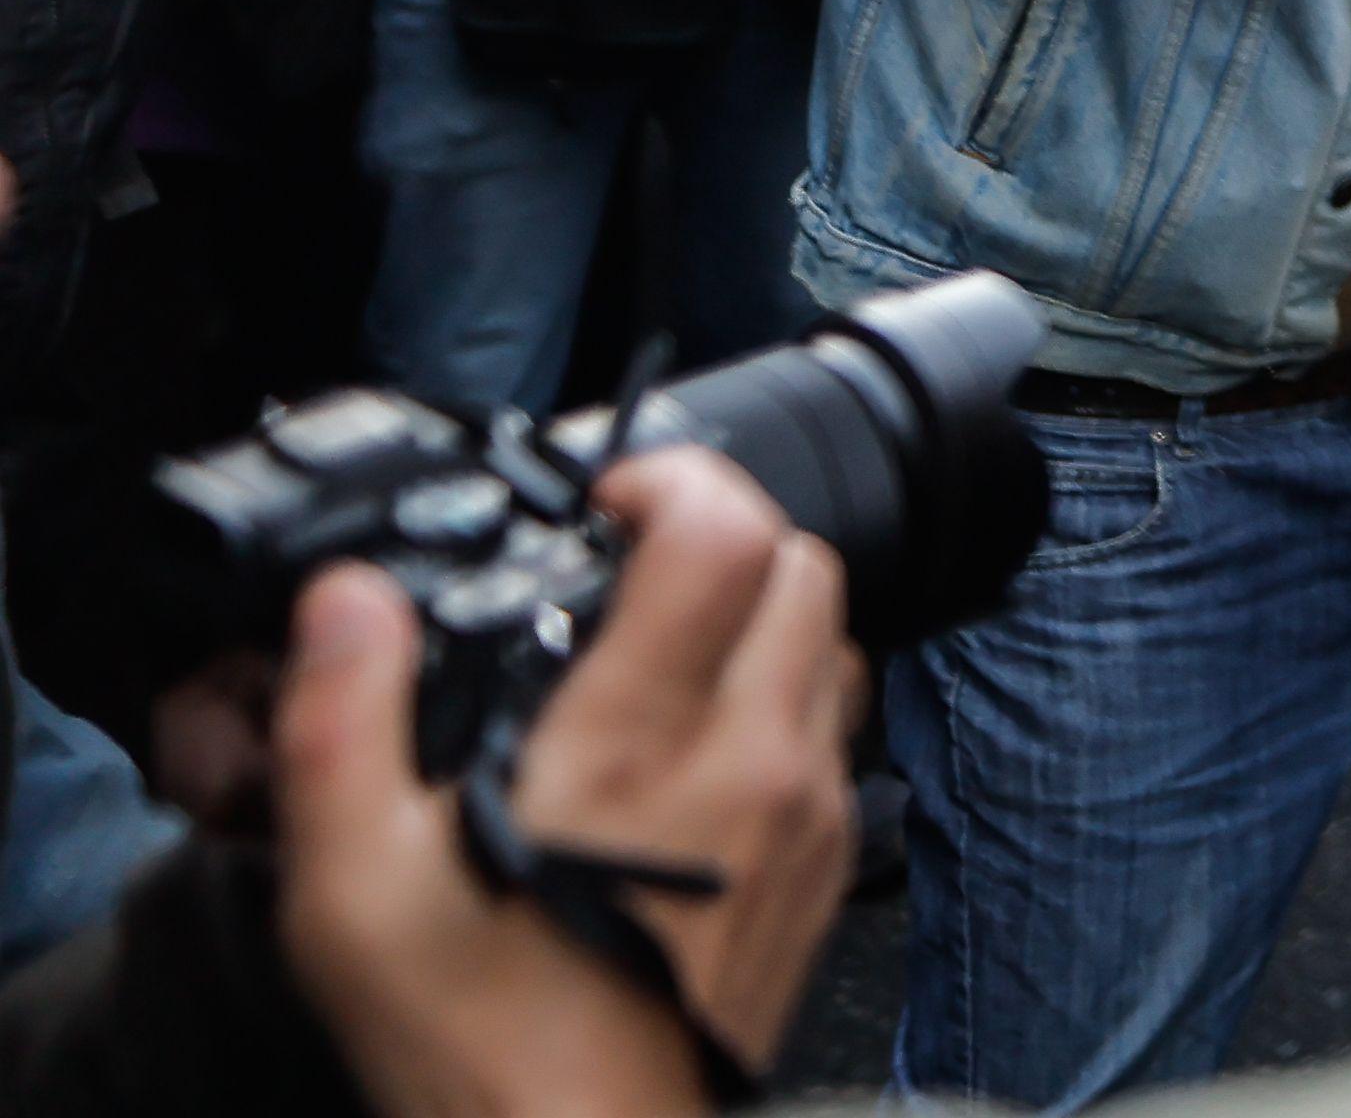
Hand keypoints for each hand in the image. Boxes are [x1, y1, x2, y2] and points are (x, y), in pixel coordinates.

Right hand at [275, 448, 866, 1117]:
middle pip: (802, 564)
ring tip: (672, 650)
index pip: (723, 536)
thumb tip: (348, 602)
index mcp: (640, 740)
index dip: (675, 480)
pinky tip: (708, 746)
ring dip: (766, 617)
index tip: (613, 499)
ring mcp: (805, 813)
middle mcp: (751, 759)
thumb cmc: (478, 1036)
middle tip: (638, 565)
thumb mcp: (356, 884)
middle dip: (726, 536)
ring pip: (833, 643)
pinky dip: (789, 703)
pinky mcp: (827, 868)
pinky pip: (838, 733)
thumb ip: (344, 722)